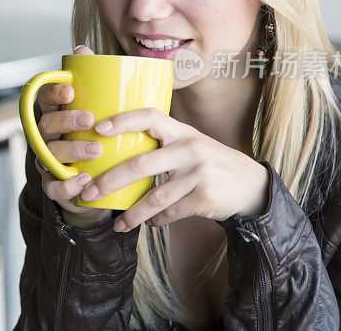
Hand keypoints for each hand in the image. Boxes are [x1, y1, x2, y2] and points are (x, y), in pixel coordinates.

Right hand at [34, 45, 111, 228]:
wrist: (98, 183)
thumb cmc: (96, 137)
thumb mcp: (98, 110)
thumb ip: (92, 82)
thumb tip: (82, 47)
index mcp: (55, 114)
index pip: (44, 98)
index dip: (53, 93)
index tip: (70, 90)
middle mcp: (46, 136)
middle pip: (45, 125)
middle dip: (65, 121)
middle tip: (89, 120)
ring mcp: (48, 162)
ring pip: (50, 154)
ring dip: (71, 150)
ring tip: (96, 150)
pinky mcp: (54, 186)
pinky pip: (54, 187)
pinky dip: (67, 184)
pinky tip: (84, 179)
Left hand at [77, 107, 269, 231]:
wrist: (251, 185)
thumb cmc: (209, 163)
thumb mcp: (190, 143)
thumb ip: (162, 143)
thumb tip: (115, 151)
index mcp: (181, 131)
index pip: (149, 116)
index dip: (122, 120)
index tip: (97, 129)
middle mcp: (189, 148)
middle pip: (140, 164)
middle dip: (110, 180)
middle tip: (90, 192)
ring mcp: (198, 173)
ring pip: (154, 197)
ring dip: (132, 213)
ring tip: (117, 224)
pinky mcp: (204, 196)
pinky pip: (170, 212)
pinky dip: (156, 220)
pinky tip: (148, 224)